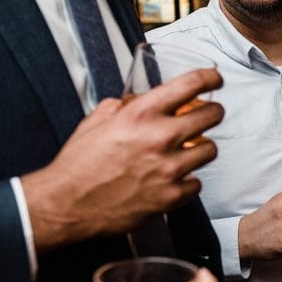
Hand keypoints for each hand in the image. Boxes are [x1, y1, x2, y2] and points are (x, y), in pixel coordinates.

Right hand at [23, 68, 223, 250]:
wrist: (67, 204)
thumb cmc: (79, 163)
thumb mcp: (97, 120)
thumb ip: (125, 106)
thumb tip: (141, 100)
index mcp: (141, 114)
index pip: (191, 84)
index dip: (210, 77)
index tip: (215, 79)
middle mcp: (160, 138)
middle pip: (213, 115)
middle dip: (212, 112)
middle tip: (208, 115)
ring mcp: (169, 169)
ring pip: (210, 150)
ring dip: (200, 148)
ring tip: (186, 151)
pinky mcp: (171, 197)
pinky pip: (196, 183)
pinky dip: (187, 180)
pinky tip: (172, 178)